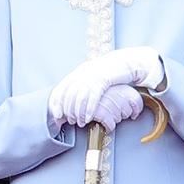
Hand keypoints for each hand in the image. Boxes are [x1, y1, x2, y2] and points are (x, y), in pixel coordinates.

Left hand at [48, 48, 163, 127]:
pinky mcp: (104, 79)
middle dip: (69, 110)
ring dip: (79, 112)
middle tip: (70, 121)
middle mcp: (83, 73)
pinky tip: (89, 117)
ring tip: (81, 122)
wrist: (126, 61)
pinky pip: (93, 96)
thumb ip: (83, 86)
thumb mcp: (93, 77)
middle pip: (70, 94)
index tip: (57, 114)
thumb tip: (73, 101)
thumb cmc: (110, 72)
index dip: (57, 103)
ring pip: (80, 97)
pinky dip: (89, 109)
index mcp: (79, 72)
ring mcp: (93, 75)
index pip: (62, 88)